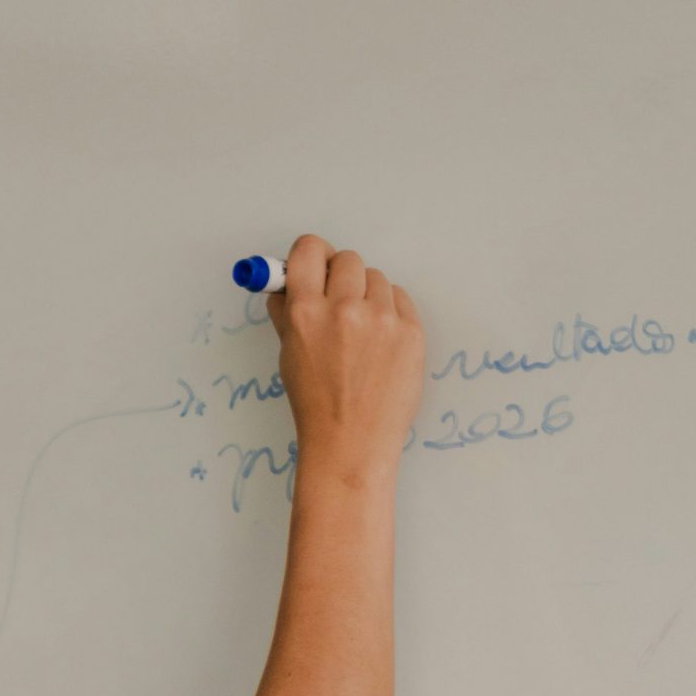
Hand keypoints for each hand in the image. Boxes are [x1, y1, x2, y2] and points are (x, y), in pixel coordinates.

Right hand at [268, 234, 424, 480]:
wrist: (352, 445)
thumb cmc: (317, 406)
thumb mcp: (289, 356)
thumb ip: (287, 313)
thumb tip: (285, 283)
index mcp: (306, 313)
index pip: (309, 249)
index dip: (311, 255)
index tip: (315, 265)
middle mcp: (344, 310)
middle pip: (348, 259)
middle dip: (342, 277)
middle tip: (340, 305)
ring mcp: (381, 320)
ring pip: (377, 278)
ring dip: (368, 295)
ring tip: (362, 333)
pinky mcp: (410, 331)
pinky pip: (400, 299)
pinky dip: (390, 312)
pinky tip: (381, 341)